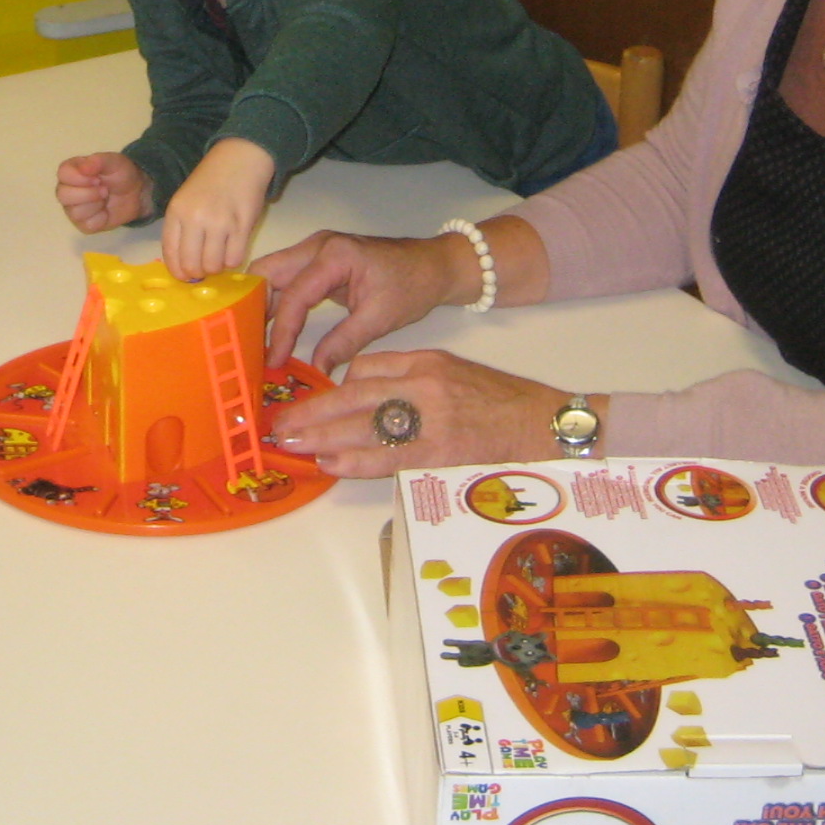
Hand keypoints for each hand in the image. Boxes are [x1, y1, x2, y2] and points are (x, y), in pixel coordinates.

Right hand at [55, 152, 149, 234]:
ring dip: (96, 205)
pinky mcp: (84, 224)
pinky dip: (101, 218)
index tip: (97, 178)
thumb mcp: (114, 161)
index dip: (79, 178)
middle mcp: (67, 190)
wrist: (136, 193)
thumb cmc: (120, 174)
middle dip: (88, 193)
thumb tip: (83, 168)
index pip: (62, 174)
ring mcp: (73, 209)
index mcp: (71, 171)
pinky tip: (105, 210)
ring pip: (75, 212)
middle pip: (63, 195)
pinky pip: (88, 225)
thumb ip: (98, 161)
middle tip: (104, 190)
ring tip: (105, 198)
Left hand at [161, 138, 276, 281]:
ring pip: (213, 266)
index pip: (170, 253)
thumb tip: (185, 266)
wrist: (240, 159)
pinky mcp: (242, 225)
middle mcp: (195, 218)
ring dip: (216, 267)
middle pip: (191, 265)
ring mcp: (219, 222)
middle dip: (198, 273)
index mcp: (177, 211)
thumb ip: (182, 228)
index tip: (184, 276)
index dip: (177, 271)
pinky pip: (234, 259)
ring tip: (220, 255)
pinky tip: (233, 249)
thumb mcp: (186, 200)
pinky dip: (233, 260)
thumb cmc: (211, 182)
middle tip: (205, 267)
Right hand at [258, 228, 472, 370]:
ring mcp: (315, 251)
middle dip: (255, 308)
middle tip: (248, 343)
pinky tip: (273, 329)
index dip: (282, 330)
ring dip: (263, 306)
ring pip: (273, 274)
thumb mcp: (379, 318)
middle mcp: (317, 245)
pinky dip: (277, 303)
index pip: (295, 294)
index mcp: (334, 254)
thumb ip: (344, 342)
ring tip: (255, 340)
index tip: (274, 359)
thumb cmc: (412, 286)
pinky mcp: (317, 261)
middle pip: (269, 271)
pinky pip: (287, 280)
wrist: (433, 266)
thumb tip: (315, 370)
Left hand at [266, 348, 584, 478]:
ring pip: (362, 425)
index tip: (311, 403)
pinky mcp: (438, 451)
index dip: (334, 389)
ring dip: (321, 436)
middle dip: (311, 410)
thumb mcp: (454, 371)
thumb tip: (365, 391)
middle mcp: (423, 385)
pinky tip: (329, 462)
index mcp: (425, 362)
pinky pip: (386, 455)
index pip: (367, 369)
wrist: (544, 424)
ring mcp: (430, 418)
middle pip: (352, 395)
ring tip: (291, 445)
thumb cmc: (501, 402)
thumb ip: (411, 378)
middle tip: (279, 424)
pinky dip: (353, 459)